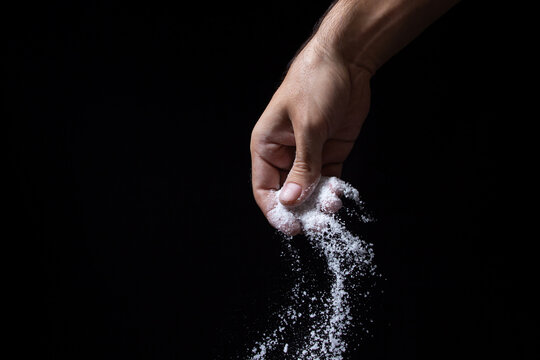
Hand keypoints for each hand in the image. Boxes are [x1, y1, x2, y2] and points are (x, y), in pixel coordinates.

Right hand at [250, 39, 371, 234]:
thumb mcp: (308, 127)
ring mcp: (308, 154)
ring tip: (332, 207)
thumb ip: (302, 167)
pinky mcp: (329, 152)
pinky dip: (333, 190)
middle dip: (301, 210)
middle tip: (317, 224)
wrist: (346, 60)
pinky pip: (328, 179)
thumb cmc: (314, 84)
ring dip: (319, 202)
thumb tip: (291, 201)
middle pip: (288, 193)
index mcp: (266, 146)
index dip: (275, 210)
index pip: (264, 188)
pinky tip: (339, 195)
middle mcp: (284, 154)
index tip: (291, 227)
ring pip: (309, 189)